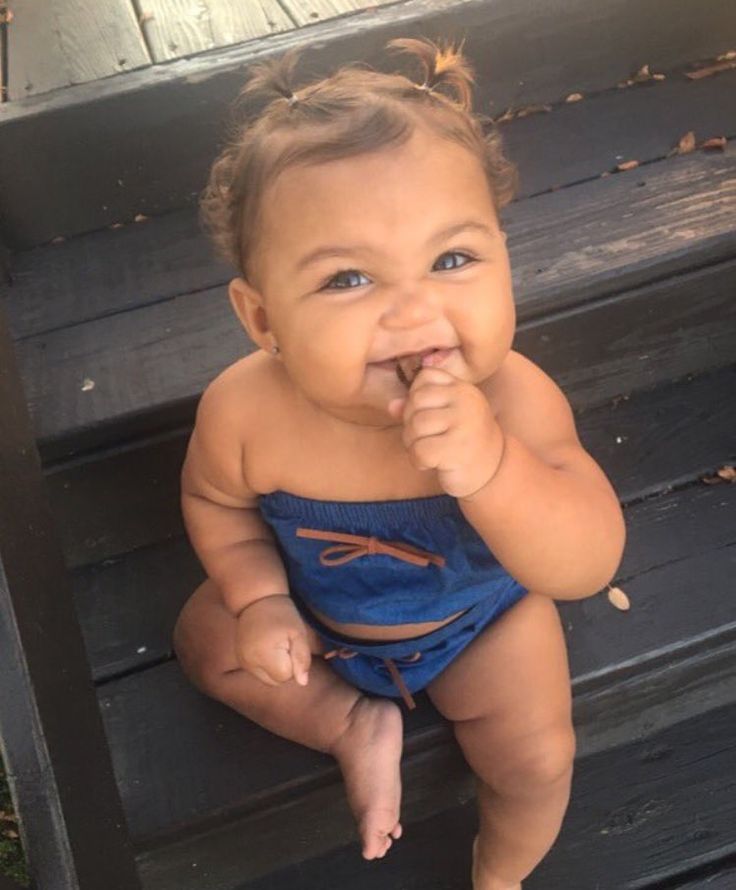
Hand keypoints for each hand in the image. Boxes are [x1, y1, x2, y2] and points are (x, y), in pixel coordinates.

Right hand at [235, 594, 311, 686]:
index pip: (286, 676)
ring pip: (267, 679)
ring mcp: (243, 663)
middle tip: (284, 644)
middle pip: (276, 681)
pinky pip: (259, 673)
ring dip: (275, 668)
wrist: (256, 600)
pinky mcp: (241, 660)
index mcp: (265, 655)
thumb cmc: (282, 614)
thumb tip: (303, 683)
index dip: (293, 662)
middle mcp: (250, 663)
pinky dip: (266, 665)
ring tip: (275, 645)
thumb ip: (302, 658)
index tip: (290, 644)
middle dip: (285, 668)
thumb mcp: (298, 633)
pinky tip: (267, 648)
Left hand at [388, 367, 504, 498]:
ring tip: (426, 450)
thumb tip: (391, 406)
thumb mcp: (444, 417)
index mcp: (462, 388)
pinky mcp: (458, 449)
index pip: (425, 376)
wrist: (493, 470)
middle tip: (423, 438)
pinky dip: (418, 460)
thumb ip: (417, 407)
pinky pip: (420, 450)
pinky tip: (431, 463)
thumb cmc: (463, 440)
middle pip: (416, 401)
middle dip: (410, 422)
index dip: (416, 396)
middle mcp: (465, 401)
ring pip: (416, 425)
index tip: (427, 414)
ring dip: (412, 443)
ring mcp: (463, 424)